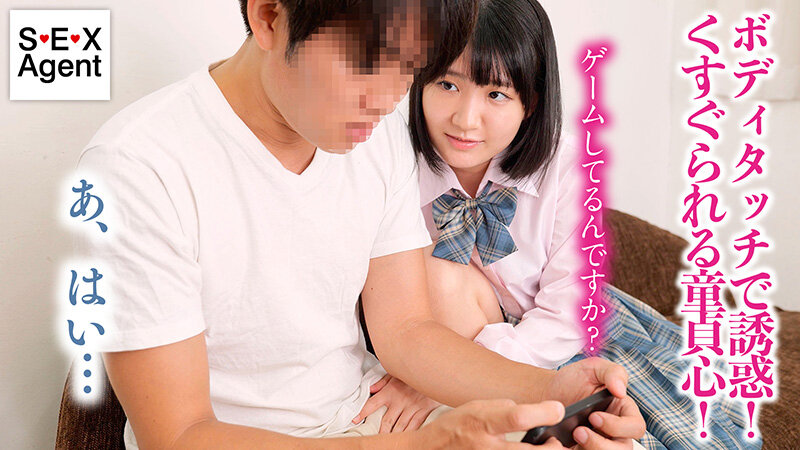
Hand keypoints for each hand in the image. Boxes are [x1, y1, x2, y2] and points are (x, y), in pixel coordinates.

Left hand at [352, 374, 441, 432]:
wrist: (434, 371)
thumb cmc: (414, 372)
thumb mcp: (396, 372)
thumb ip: (383, 381)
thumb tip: (371, 388)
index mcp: (390, 391)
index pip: (372, 404)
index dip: (362, 412)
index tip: (355, 420)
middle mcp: (399, 401)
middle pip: (386, 421)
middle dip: (379, 432)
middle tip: (373, 439)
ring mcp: (411, 408)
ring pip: (399, 427)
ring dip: (392, 435)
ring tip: (387, 442)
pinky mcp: (423, 411)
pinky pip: (414, 426)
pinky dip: (408, 433)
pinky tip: (404, 438)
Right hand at [415, 398, 567, 448]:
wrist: (435, 449)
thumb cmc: (457, 426)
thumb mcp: (478, 406)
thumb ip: (506, 408)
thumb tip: (534, 413)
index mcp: (484, 422)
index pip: (518, 417)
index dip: (543, 413)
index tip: (558, 409)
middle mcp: (487, 447)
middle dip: (553, 448)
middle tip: (556, 441)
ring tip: (545, 448)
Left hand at [545, 358, 644, 447]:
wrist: (547, 392)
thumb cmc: (573, 380)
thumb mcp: (592, 368)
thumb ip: (612, 372)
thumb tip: (621, 390)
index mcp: (623, 411)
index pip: (636, 427)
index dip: (619, 426)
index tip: (594, 416)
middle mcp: (615, 431)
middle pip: (623, 449)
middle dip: (602, 444)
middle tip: (579, 431)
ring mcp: (600, 442)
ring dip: (592, 449)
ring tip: (573, 435)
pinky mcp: (584, 448)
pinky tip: (564, 444)